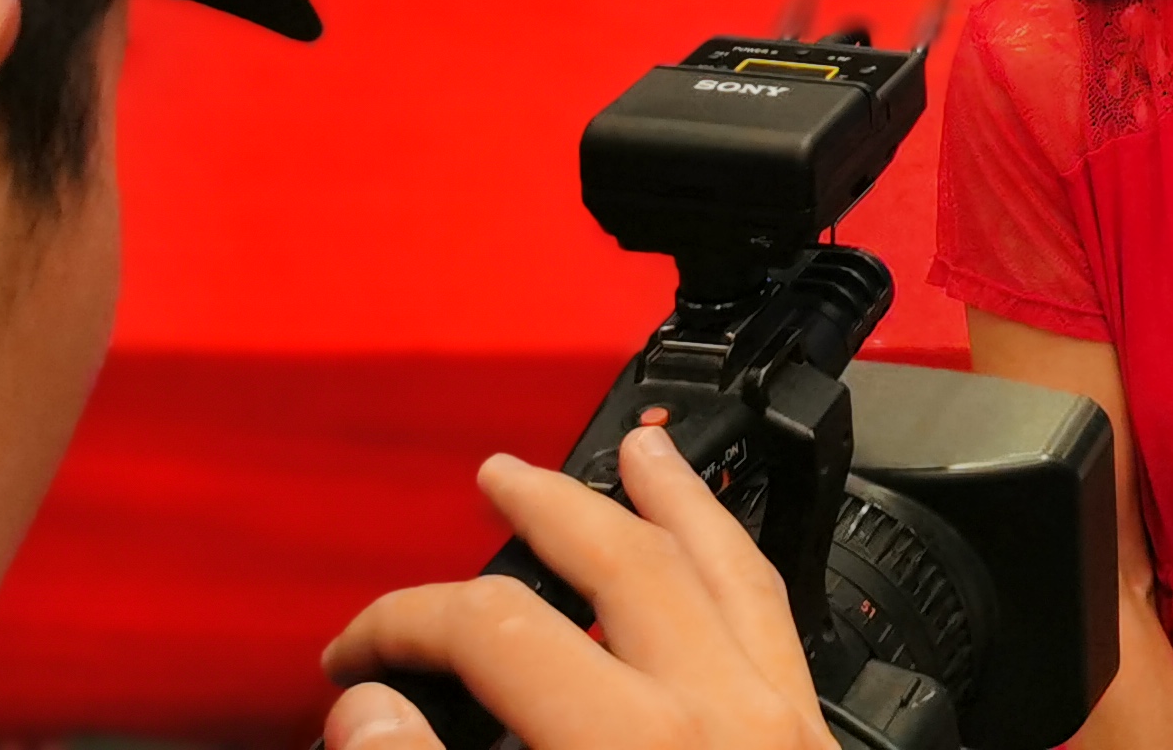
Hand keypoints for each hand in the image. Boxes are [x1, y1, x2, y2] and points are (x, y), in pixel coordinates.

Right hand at [321, 421, 835, 749]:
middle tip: (498, 476)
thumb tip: (367, 709)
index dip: (404, 627)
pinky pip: (777, 620)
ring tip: (645, 452)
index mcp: (630, 747)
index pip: (496, 634)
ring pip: (728, 569)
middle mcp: (720, 717)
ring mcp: (783, 725)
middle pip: (625, 563)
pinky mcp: (818, 746)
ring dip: (674, 501)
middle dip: (550, 508)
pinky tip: (721, 556)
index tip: (354, 657)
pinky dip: (738, 563)